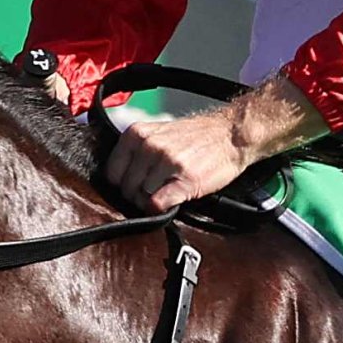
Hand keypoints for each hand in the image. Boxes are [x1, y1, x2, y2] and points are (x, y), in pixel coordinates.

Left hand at [97, 74, 326, 212]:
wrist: (231, 135)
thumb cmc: (196, 137)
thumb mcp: (158, 133)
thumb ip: (137, 151)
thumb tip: (119, 180)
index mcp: (137, 134)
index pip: (112, 173)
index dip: (123, 185)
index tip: (135, 187)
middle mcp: (149, 146)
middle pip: (126, 188)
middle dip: (138, 196)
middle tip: (155, 192)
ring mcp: (167, 163)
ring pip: (142, 198)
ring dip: (154, 201)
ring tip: (170, 190)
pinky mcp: (184, 180)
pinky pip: (158, 204)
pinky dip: (163, 208)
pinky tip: (174, 199)